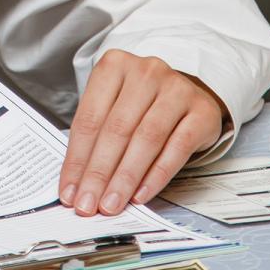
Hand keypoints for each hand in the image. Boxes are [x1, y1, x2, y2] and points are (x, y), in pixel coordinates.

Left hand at [59, 52, 222, 215]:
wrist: (189, 93)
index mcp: (115, 65)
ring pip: (146, 139)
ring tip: (112, 203)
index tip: (67, 191)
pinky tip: (141, 194)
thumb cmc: (143, 104)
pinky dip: (156, 175)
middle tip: (88, 204)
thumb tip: (76, 184)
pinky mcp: (202, 111)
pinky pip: (177, 148)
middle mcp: (146, 72)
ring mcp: (177, 89)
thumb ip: (95, 138)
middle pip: (117, 129)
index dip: (76, 159)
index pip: (89, 119)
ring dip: (125, 177)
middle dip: (98, 173)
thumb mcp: (113, 107)